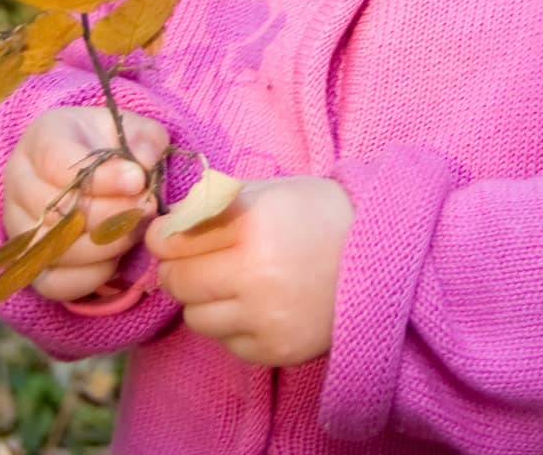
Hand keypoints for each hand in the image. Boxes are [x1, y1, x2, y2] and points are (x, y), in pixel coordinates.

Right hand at [2, 106, 167, 303]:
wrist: (93, 172)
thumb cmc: (111, 146)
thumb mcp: (133, 130)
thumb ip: (144, 140)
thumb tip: (144, 165)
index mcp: (40, 140)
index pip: (57, 162)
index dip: (102, 177)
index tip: (138, 180)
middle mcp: (18, 182)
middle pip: (55, 210)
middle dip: (111, 213)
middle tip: (145, 208)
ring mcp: (18, 225)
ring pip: (54, 249)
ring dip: (105, 245)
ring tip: (136, 229)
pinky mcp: (28, 263)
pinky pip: (53, 283)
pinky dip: (90, 276)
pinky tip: (116, 258)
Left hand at [144, 176, 355, 366]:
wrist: (379, 254)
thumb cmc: (319, 213)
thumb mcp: (270, 191)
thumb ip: (217, 204)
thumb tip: (168, 223)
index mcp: (251, 224)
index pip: (172, 241)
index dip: (163, 237)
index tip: (168, 235)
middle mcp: (254, 274)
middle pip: (179, 283)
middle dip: (180, 269)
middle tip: (196, 260)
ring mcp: (265, 318)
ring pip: (197, 318)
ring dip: (205, 300)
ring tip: (232, 282)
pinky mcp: (275, 350)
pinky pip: (226, 343)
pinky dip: (232, 325)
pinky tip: (257, 304)